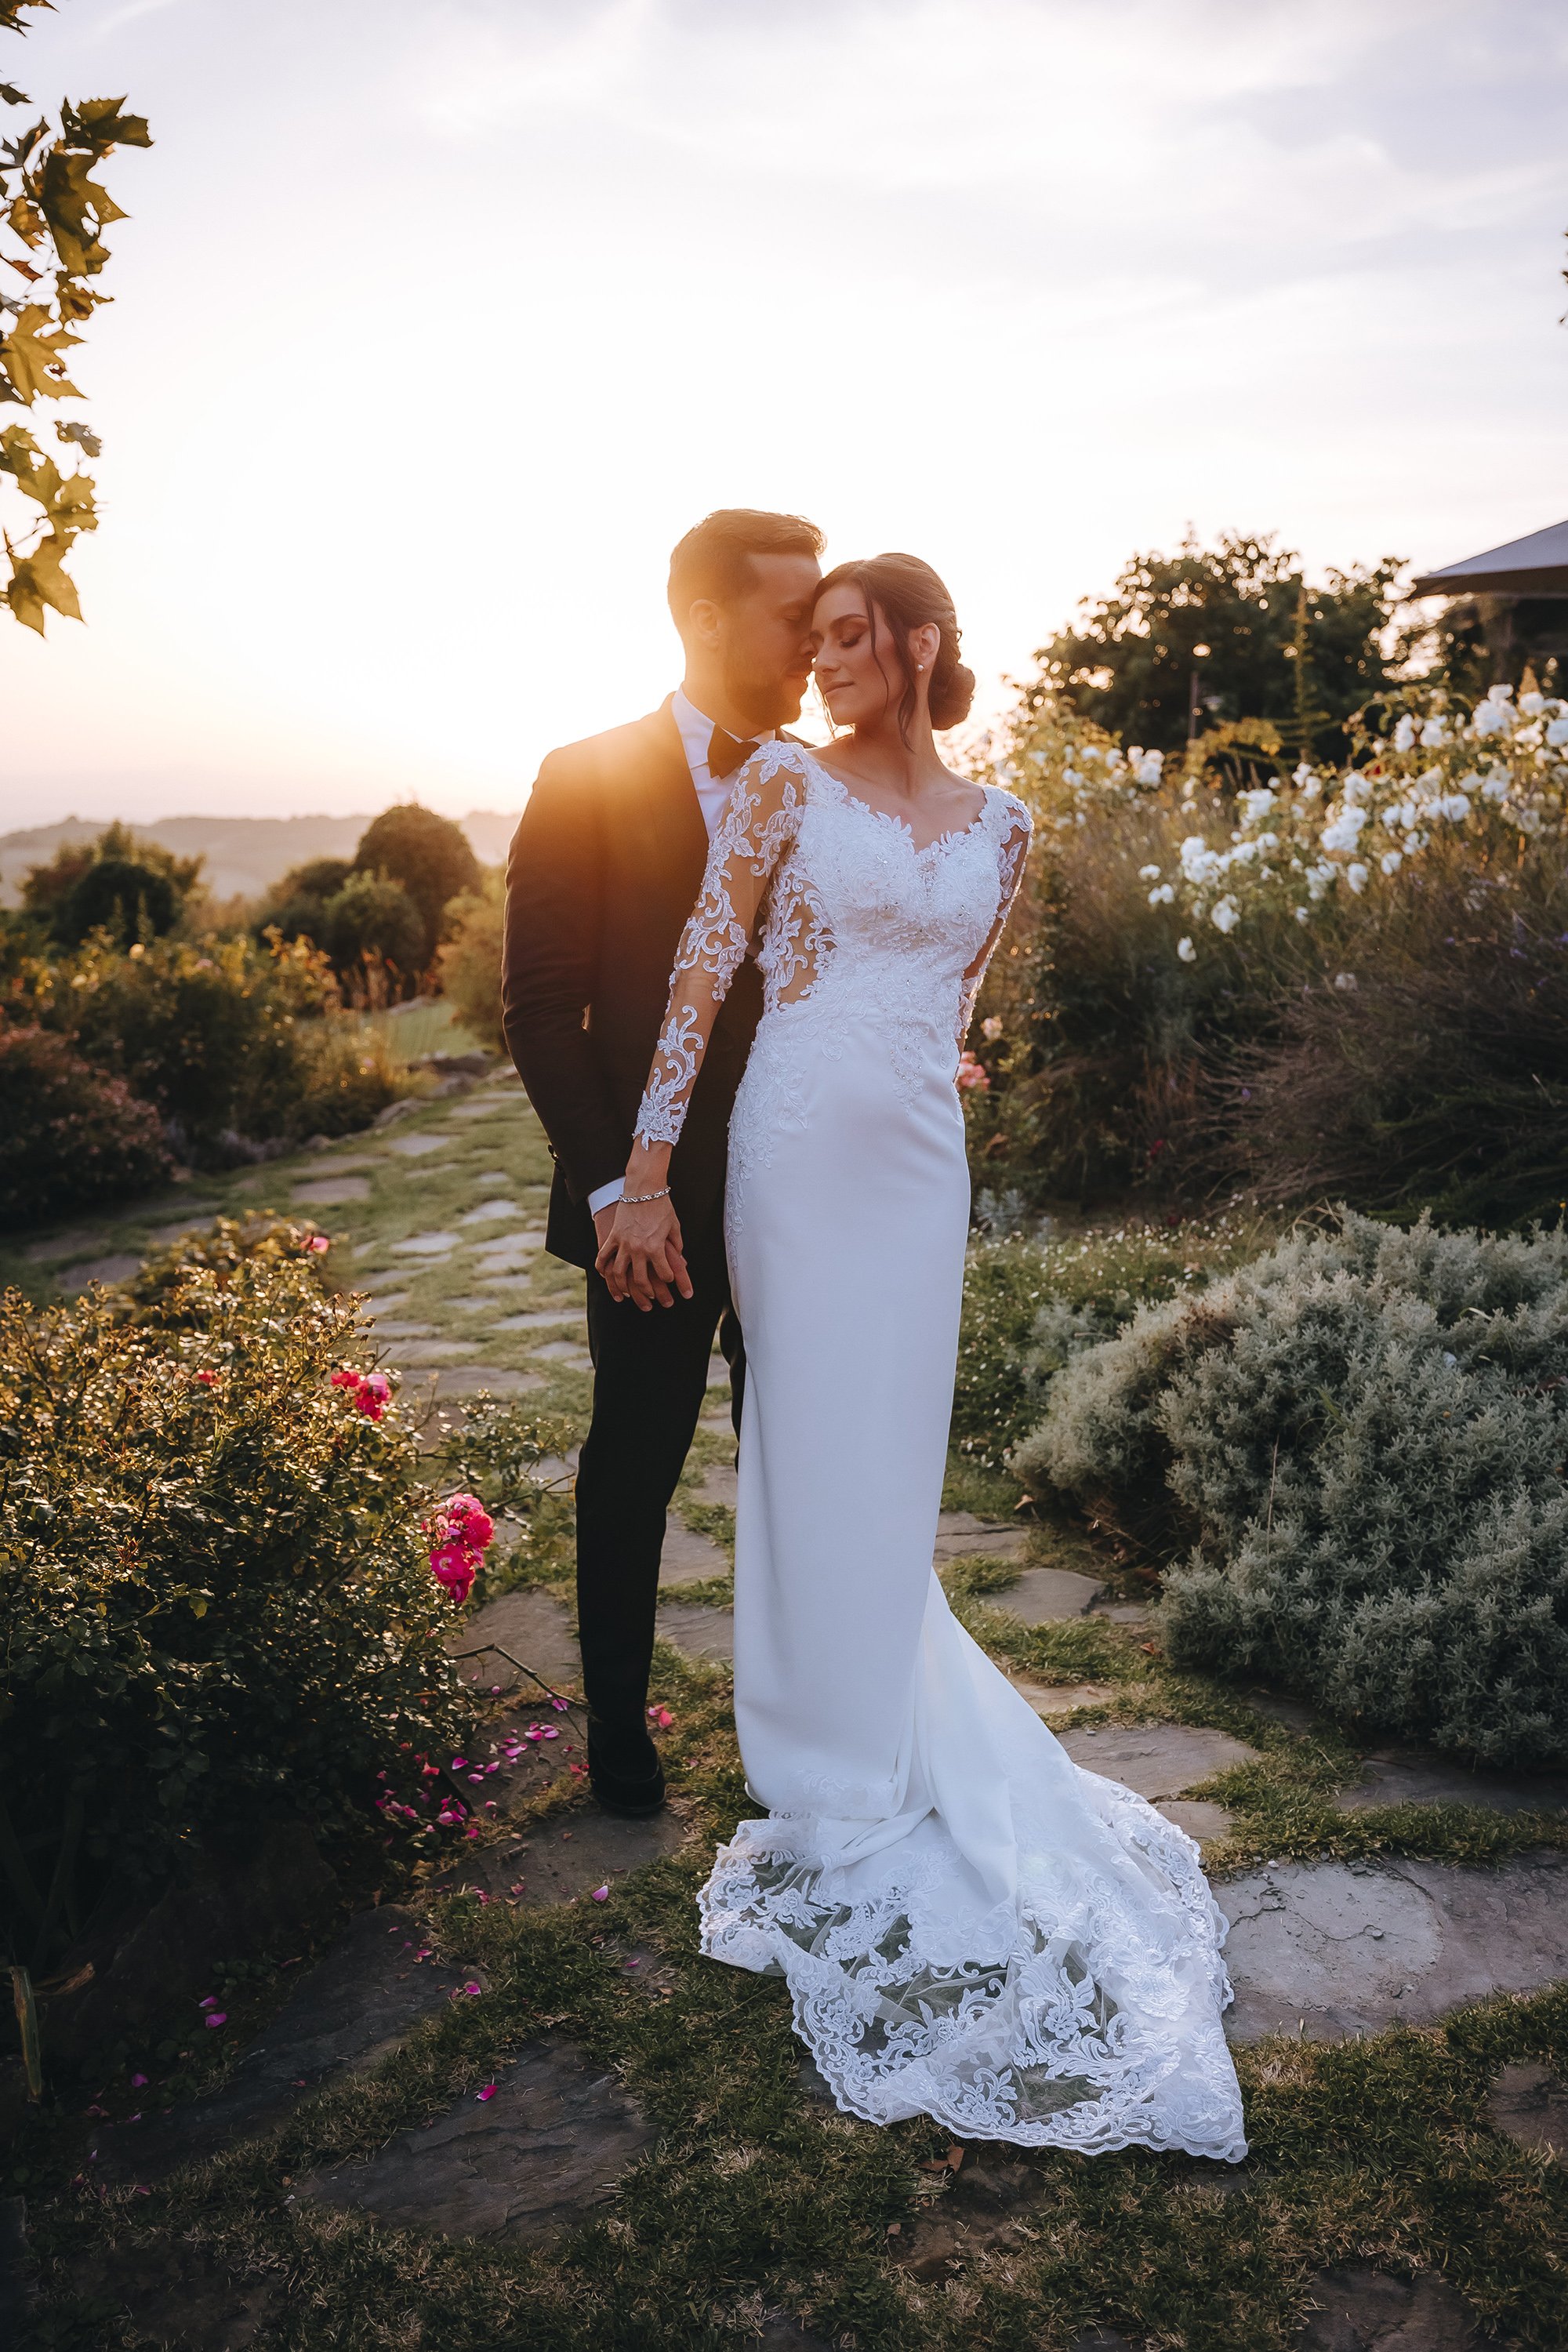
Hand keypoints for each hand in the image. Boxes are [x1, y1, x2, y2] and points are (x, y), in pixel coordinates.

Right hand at [595, 1192, 690, 1310]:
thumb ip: (676, 1245)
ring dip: (623, 1287)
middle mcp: (638, 1248)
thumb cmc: (661, 1206)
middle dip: (647, 1292)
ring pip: (619, 1273)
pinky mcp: (613, 1237)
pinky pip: (604, 1257)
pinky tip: (606, 1277)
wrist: (643, 1188)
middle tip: (652, 1298)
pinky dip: (603, 1269)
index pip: (663, 1273)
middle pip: (640, 1280)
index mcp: (656, 1247)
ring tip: (627, 1294)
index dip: (669, 1279)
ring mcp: (623, 1243)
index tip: (670, 1280)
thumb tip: (679, 1259)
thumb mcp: (674, 1226)